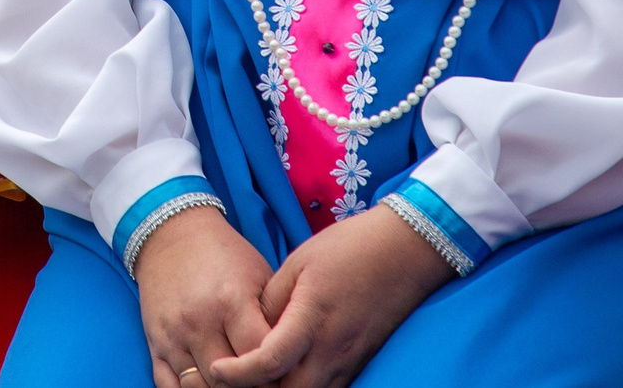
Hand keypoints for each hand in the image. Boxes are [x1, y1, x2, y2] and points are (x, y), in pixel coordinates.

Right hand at [134, 205, 275, 387]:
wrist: (171, 234)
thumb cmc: (224, 254)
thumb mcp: (259, 275)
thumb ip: (275, 318)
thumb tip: (296, 358)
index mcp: (231, 301)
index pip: (260, 358)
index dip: (278, 373)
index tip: (287, 372)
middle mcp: (199, 322)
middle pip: (230, 381)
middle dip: (251, 386)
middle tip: (264, 382)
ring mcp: (173, 336)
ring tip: (238, 384)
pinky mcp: (155, 343)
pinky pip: (169, 387)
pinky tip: (209, 385)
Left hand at [205, 204, 455, 387]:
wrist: (406, 251)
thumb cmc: (349, 248)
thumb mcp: (298, 262)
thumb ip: (270, 301)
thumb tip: (249, 330)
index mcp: (311, 319)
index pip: (268, 362)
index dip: (236, 373)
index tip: (216, 368)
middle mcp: (332, 350)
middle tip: (232, 376)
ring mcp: (348, 362)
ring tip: (256, 376)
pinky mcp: (357, 365)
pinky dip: (301, 387)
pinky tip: (286, 375)